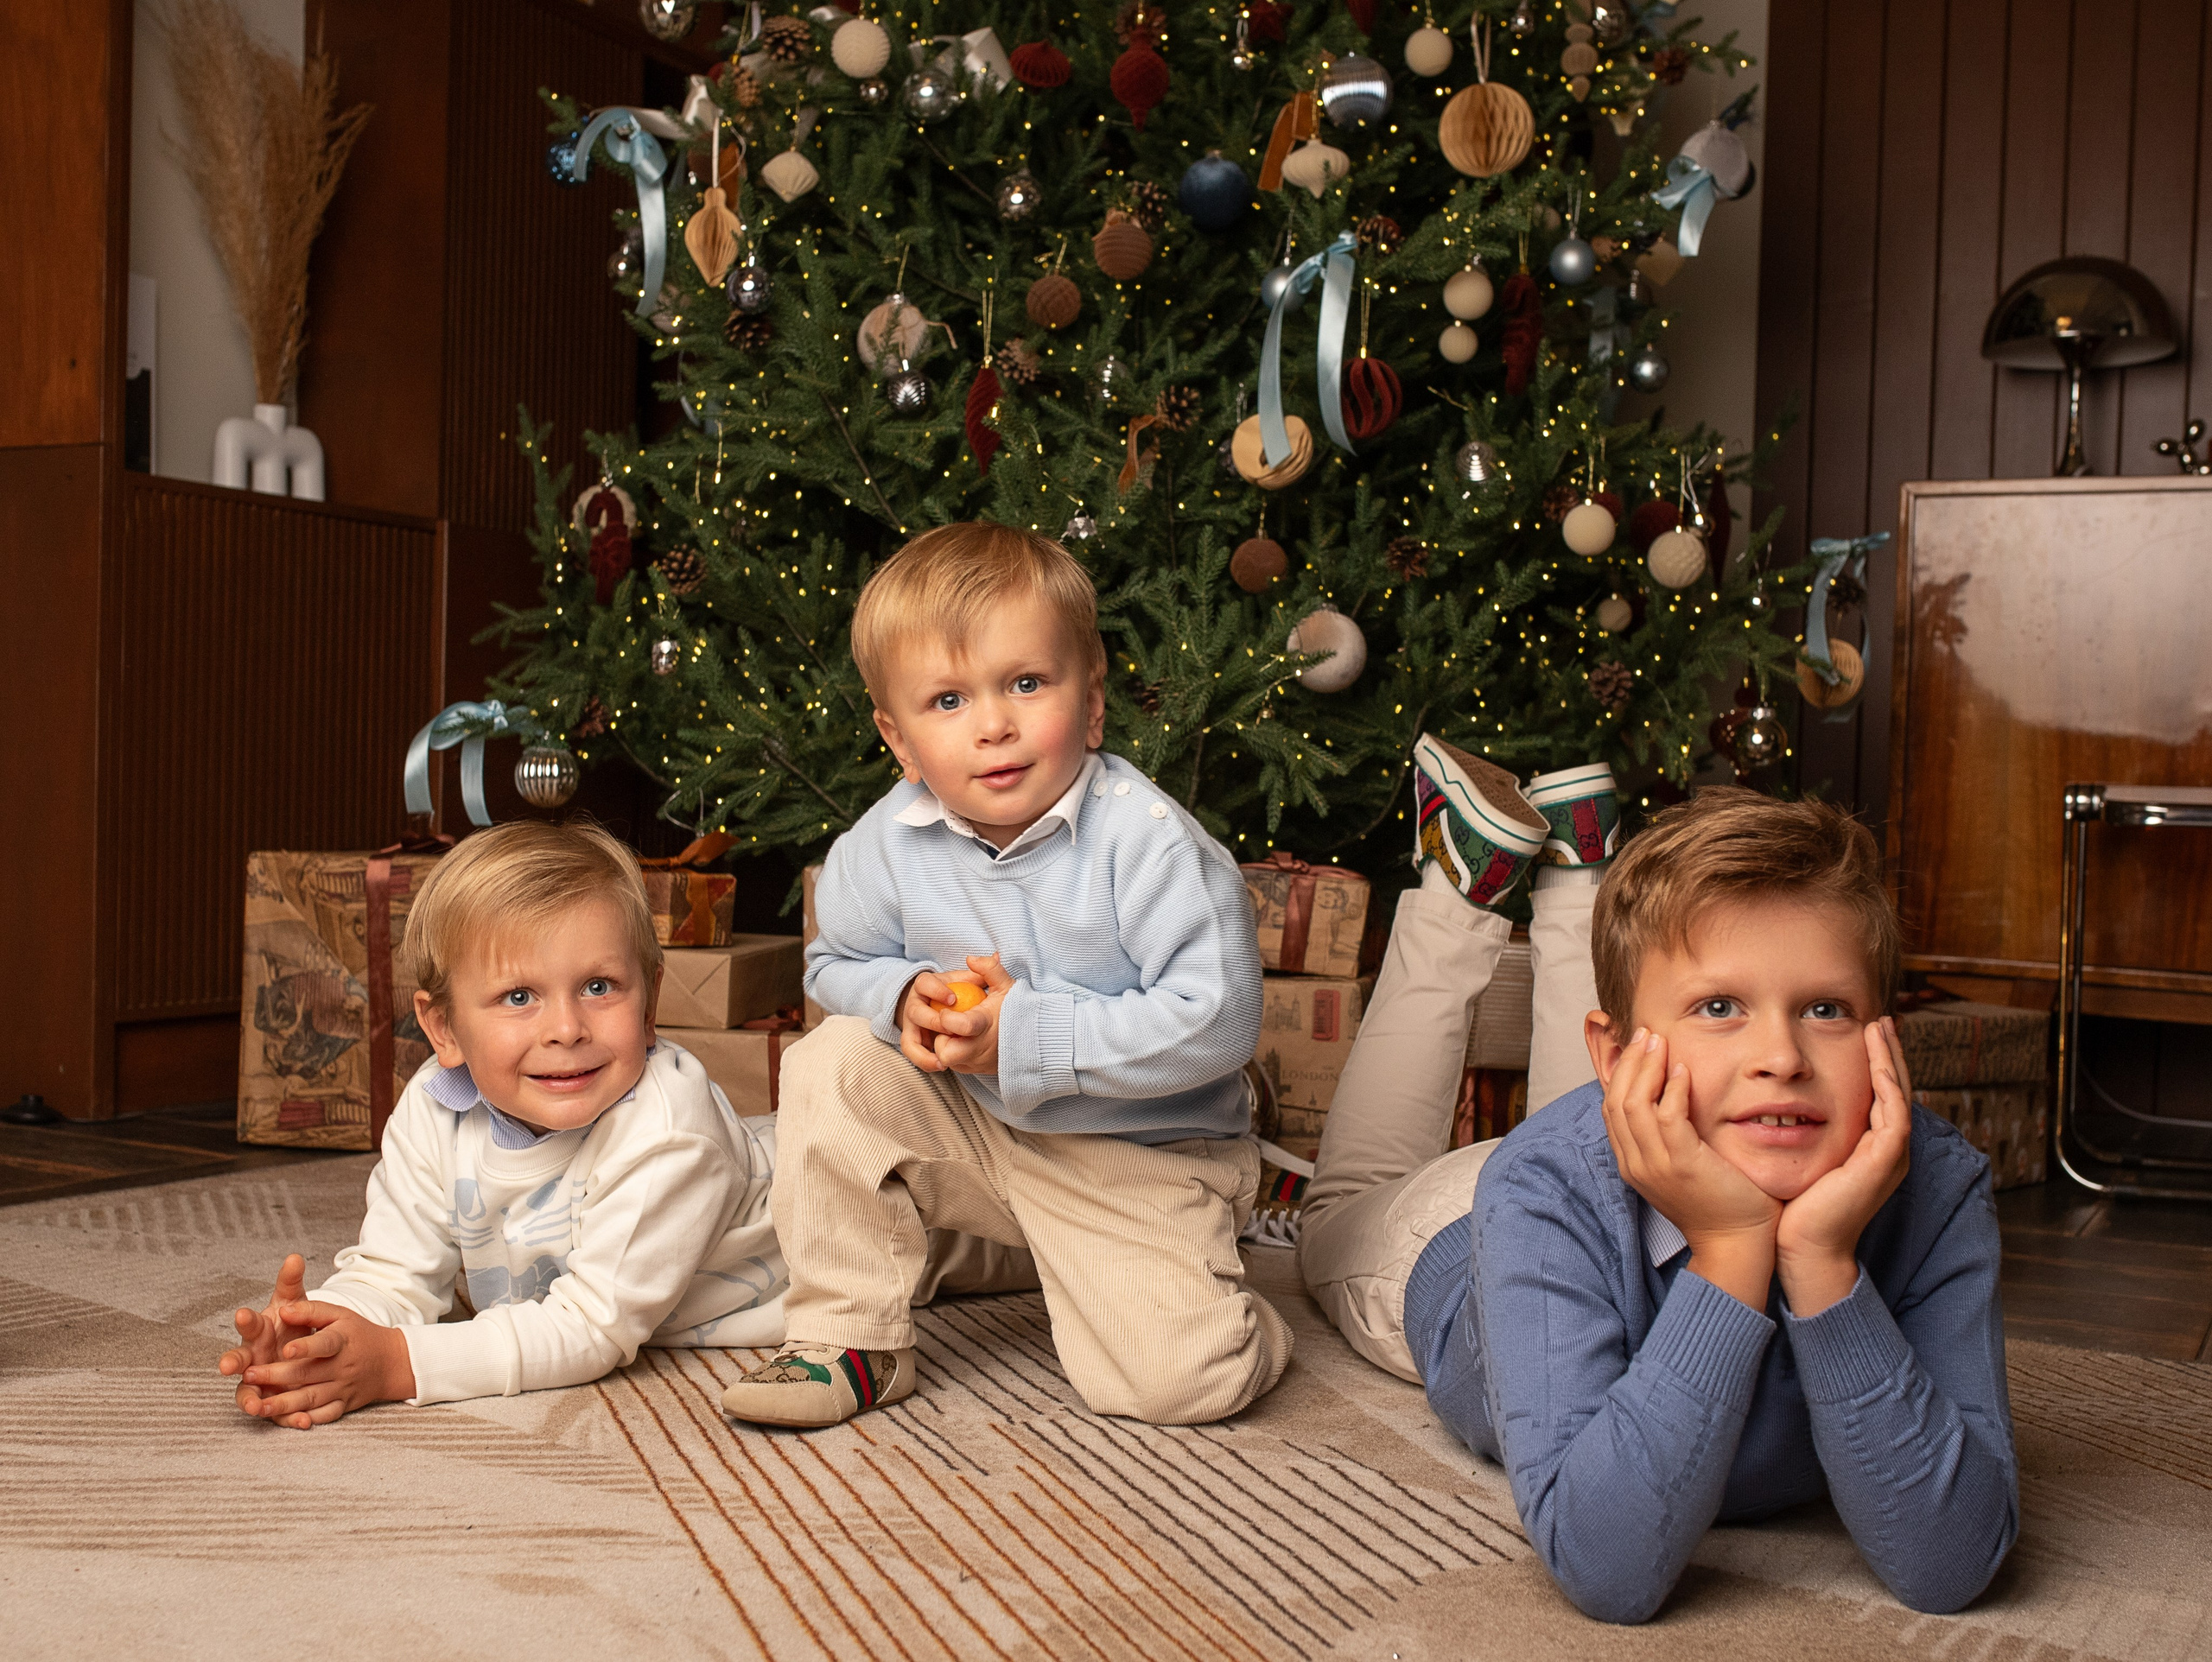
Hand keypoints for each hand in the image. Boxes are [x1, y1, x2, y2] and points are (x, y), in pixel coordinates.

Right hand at [218, 1254, 320, 1417]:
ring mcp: (259, 1381)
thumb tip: (295, 1256)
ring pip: (248, 1393)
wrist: (302, 1351)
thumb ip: (292, 1283)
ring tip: (255, 1407)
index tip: (243, 1313)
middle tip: (226, 1366)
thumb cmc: (291, 1325)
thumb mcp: (294, 1304)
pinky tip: (300, 1421)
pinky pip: (276, 1413)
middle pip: (237, 1360)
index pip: (249, 1323)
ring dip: (250, 1400)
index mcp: (258, 1331)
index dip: (245, 1320)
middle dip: (231, 1362)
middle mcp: (252, 1358)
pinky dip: (287, 1418)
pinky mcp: (272, 1401)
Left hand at [219, 1259, 413, 1428]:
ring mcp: (343, 1388)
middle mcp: (343, 1366)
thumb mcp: (340, 1315)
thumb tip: (283, 1310)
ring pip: (311, 1398)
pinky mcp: (343, 1405)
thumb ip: (311, 1311)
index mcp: (342, 1340)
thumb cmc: (358, 1334)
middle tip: (249, 1375)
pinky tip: (286, 1421)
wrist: (390, 1362)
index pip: (324, 1344)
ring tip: (259, 1405)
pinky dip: (306, 1420)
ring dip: (284, 1404)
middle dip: (276, 1376)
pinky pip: (324, 1416)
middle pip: (308, 1374)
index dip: (306, 1347)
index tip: (286, 1349)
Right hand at [898, 967, 983, 1072]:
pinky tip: (941, 1066)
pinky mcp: (912, 1040)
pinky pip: (913, 1053)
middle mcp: (915, 1004)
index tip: (953, 999)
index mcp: (926, 985)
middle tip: (949, 1029)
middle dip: (931, 1021)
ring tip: (942, 1059)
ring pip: (909, 1037)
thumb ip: (983, 971)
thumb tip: (997, 956)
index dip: (936, 990)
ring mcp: (912, 1024)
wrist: (947, 1010)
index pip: (924, 983)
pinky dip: (924, 1061)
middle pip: (915, 1011)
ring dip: (923, 1049)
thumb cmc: (960, 992)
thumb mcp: (969, 980)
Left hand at [930, 954, 1013, 1075]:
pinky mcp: (974, 1070)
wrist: (1033, 1041)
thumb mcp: (1006, 986)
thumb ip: (989, 969)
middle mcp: (980, 1048)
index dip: (947, 1018)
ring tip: (958, 1032)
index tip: (947, 1009)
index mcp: (986, 1025)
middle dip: (941, 1040)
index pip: (962, 1026)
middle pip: (946, 1053)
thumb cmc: (1016, 1010)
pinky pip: (954, 1065)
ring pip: (947, 1062)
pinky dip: (954, 1053)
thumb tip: (970, 959)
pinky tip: (963, 1040)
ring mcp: (976, 1062)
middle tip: (949, 1027)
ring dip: (946, 1046)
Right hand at [1600, 1028, 1780, 1308]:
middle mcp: (1636, 1164)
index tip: (1637, 1047)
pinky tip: (1683, 1070)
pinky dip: (1671, 1089)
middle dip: (1628, 1063)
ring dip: (1645, 1067)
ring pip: (1634, 1104)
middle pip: (1615, 1101)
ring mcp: (1655, 1165)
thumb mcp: (1683, 1167)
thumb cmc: (1719, 1203)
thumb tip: (1671, 1100)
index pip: (1611, 1110)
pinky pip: (1667, 1116)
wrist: (1736, 1243)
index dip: (1621, 1075)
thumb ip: (1671, 1137)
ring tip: (1659, 1041)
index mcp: (1632, 1165)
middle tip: (1645, 1034)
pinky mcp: (1681, 1164)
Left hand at [1776, 1018, 1912, 1316]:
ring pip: (1900, 1096)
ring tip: (1881, 1028)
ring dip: (1892, 1060)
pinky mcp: (1884, 1163)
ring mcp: (1890, 1157)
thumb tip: (1771, 1106)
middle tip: (1881, 1020)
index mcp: (1867, 1148)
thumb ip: (1796, 1129)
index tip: (1863, 1031)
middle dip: (1889, 1053)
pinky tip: (1877, 1063)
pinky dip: (1887, 1086)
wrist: (1801, 1246)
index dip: (1874, 1063)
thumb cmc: (1792, 1206)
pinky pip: (1894, 1116)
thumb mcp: (1796, 1156)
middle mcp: (1885, 1150)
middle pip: (1895, 1089)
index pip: (1877, 1094)